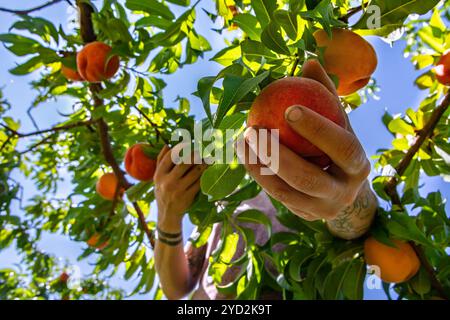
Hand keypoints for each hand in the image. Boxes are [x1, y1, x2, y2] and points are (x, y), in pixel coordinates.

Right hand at [154, 145, 206, 232]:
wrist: (167, 214)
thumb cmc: (163, 191)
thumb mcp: (157, 178)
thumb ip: (161, 161)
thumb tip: (167, 145)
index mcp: (159, 175)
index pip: (170, 157)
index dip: (181, 148)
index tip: (189, 143)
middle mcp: (167, 182)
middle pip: (185, 163)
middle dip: (195, 154)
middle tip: (201, 150)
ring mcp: (178, 190)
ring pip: (195, 172)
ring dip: (203, 164)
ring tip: (207, 159)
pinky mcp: (188, 196)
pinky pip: (199, 182)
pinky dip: (205, 175)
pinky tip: (208, 170)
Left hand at [237, 60, 376, 237]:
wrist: (343, 188)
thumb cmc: (337, 144)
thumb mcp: (338, 120)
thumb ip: (325, 94)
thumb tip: (309, 60)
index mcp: (358, 166)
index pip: (342, 147)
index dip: (318, 128)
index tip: (289, 107)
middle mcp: (344, 193)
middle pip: (308, 178)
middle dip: (277, 155)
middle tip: (252, 130)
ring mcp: (322, 210)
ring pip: (286, 192)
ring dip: (258, 166)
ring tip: (241, 140)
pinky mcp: (304, 217)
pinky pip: (276, 196)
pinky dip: (258, 175)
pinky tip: (243, 154)